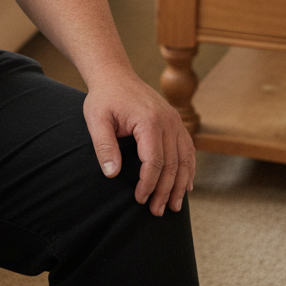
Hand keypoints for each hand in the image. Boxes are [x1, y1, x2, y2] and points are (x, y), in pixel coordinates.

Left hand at [83, 71, 195, 216]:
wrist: (114, 74)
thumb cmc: (104, 97)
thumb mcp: (96, 119)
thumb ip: (103, 146)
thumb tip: (111, 174)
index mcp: (148, 121)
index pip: (154, 162)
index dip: (148, 184)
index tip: (140, 199)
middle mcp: (168, 121)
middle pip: (172, 164)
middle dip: (165, 191)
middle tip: (157, 211)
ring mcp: (175, 120)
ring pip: (185, 159)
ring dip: (180, 185)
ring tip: (174, 206)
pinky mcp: (176, 121)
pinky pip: (188, 149)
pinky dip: (189, 169)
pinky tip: (186, 186)